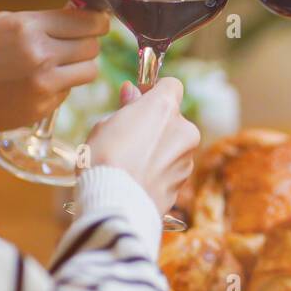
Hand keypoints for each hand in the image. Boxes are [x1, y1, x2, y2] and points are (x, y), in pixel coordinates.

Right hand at [0, 8, 106, 168]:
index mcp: (28, 27)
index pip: (87, 22)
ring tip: (62, 63)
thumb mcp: (2, 24)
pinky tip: (37, 82)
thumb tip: (80, 13)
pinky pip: (68, 91)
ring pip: (89, 70)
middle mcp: (40, 55)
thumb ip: (42, 21)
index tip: (98, 22)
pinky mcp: (43, 107)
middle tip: (76, 43)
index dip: (97, 21)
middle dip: (88, 42)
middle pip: (92, 46)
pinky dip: (61, 86)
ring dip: (81, 65)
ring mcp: (43, 84)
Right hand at [85, 77, 199, 214]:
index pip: (172, 85)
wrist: (115, 205)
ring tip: (130, 164)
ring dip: (159, 150)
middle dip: (156, 125)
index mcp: (164, 109)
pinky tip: (137, 181)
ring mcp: (187, 159)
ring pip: (174, 147)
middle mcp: (184, 131)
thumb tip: (132, 92)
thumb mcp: (105, 125)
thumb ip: (126, 108)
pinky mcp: (183, 184)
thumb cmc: (104, 160)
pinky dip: (159, 172)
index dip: (155, 92)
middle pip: (174, 120)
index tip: (140, 100)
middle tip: (129, 137)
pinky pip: (171, 171)